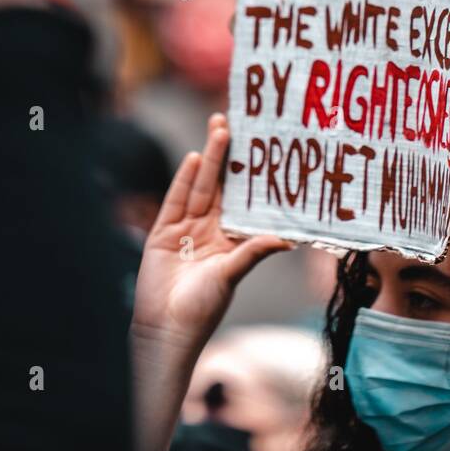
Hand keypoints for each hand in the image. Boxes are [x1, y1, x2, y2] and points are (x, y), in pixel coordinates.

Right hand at [132, 113, 290, 358]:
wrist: (166, 329)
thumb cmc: (203, 309)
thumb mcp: (232, 275)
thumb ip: (253, 252)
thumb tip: (287, 240)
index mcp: (230, 238)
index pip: (241, 199)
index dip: (247, 174)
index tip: (258, 145)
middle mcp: (209, 229)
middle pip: (218, 185)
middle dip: (225, 154)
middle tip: (233, 121)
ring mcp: (185, 229)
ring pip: (199, 187)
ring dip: (209, 159)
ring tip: (220, 130)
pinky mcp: (162, 232)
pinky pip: (176, 200)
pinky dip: (184, 180)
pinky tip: (195, 159)